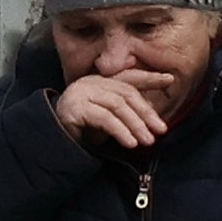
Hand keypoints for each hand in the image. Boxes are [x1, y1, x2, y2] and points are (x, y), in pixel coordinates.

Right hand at [54, 73, 176, 153]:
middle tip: (160, 130)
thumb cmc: (81, 130)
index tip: (170, 79)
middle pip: (126, 93)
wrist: (51, 141)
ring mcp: (81, 93)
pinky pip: (104, 118)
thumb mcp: (108, 119)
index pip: (129, 77)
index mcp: (99, 82)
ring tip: (147, 141)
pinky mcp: (74, 108)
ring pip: (117, 105)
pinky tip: (130, 143)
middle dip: (146, 112)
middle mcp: (90, 83)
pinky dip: (120, 130)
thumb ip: (124, 113)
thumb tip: (150, 117)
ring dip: (136, 124)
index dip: (149, 78)